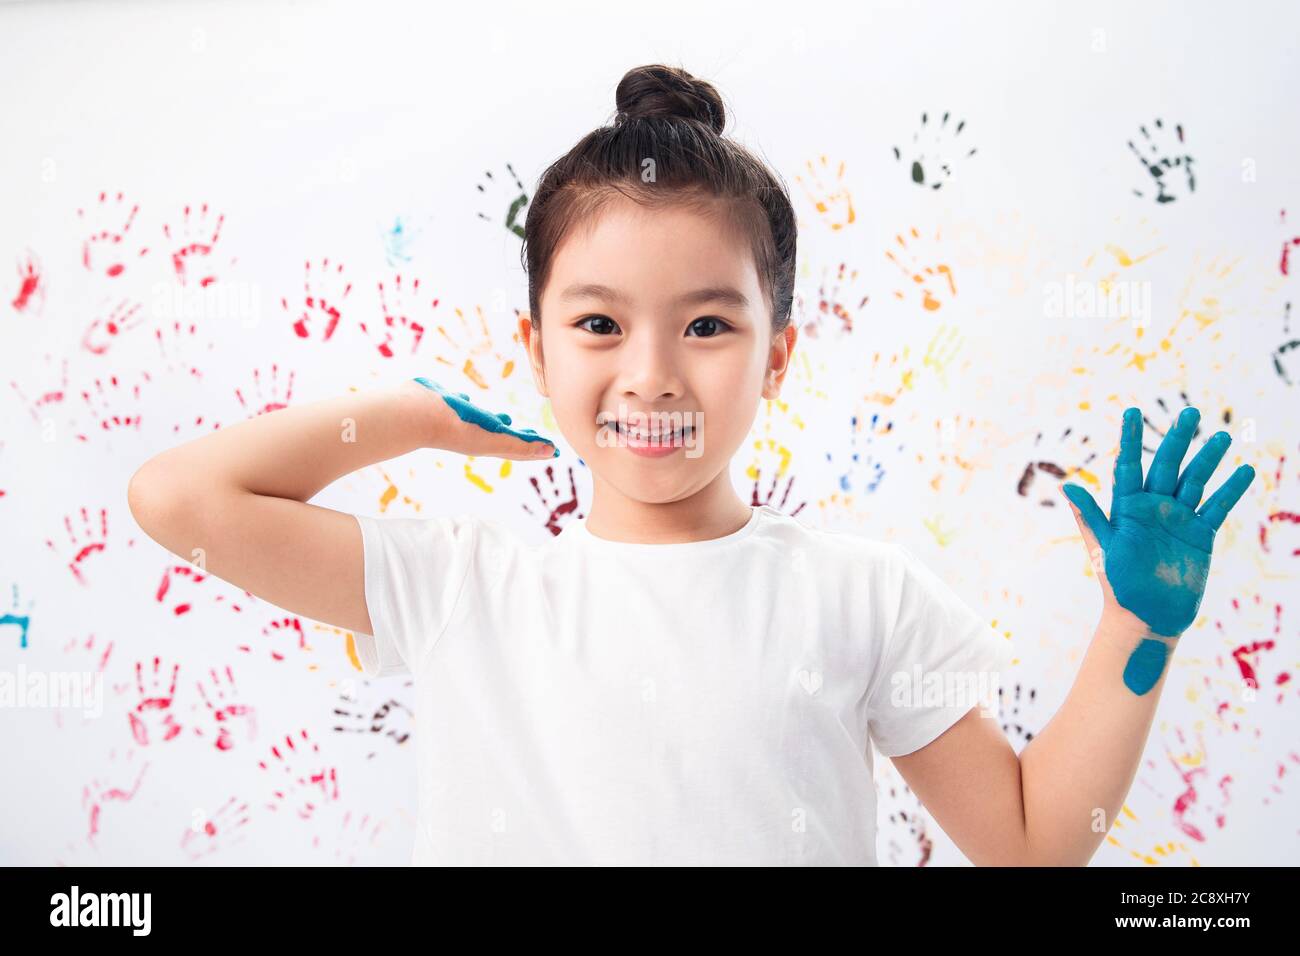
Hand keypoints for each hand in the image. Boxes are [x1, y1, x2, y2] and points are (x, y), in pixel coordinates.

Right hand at [401, 376, 558, 459]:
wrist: (418, 414)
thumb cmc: (458, 427)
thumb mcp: (497, 439)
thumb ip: (523, 445)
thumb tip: (552, 451)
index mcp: (489, 444)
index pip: (518, 449)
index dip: (535, 449)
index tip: (552, 448)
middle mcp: (476, 433)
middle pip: (503, 437)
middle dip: (519, 437)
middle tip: (534, 435)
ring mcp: (461, 419)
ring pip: (482, 422)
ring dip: (496, 423)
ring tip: (506, 420)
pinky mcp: (447, 404)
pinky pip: (462, 405)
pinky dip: (471, 405)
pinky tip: (468, 399)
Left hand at [1060, 406, 1253, 638]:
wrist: (1146, 617)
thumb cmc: (1117, 584)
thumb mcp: (1103, 548)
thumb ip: (1091, 516)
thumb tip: (1067, 486)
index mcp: (1126, 507)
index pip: (1128, 464)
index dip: (1129, 438)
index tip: (1131, 411)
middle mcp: (1153, 507)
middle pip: (1167, 465)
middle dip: (1177, 439)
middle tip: (1189, 412)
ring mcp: (1178, 519)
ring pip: (1195, 481)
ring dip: (1208, 459)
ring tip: (1222, 436)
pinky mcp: (1200, 534)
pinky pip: (1217, 506)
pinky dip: (1231, 490)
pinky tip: (1244, 471)